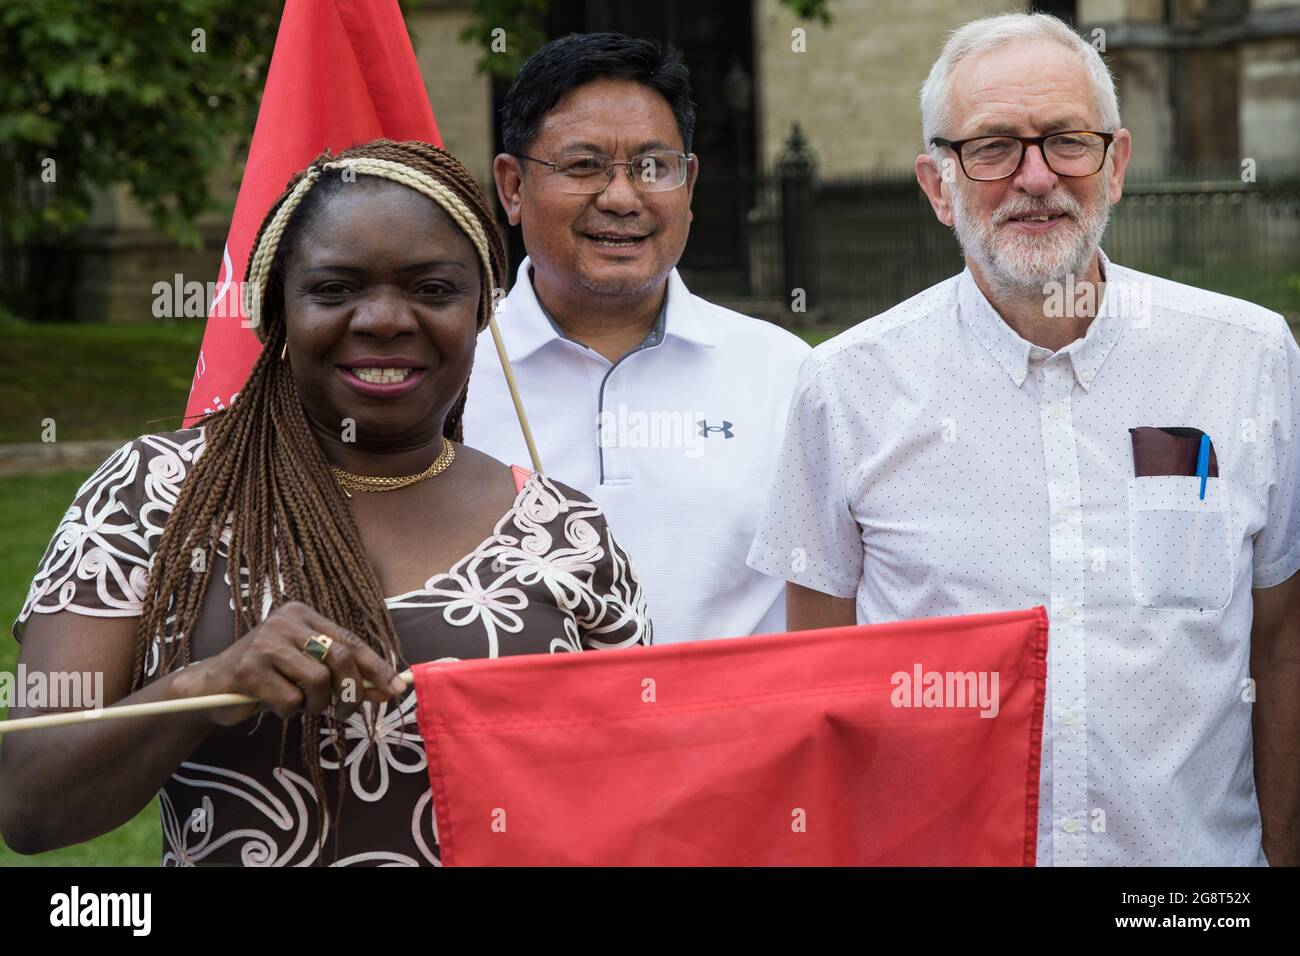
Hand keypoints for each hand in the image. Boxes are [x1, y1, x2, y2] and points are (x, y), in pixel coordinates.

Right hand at [184, 601, 406, 725]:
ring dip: (316, 705)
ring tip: (300, 705)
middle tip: (345, 710)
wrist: (210, 686)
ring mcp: (265, 642)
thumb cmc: (268, 678)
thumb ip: (344, 675)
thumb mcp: (308, 670)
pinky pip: (290, 700)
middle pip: (341, 657)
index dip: (377, 667)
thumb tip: (389, 689)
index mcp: (303, 615)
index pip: (351, 640)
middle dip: (351, 690)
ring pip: (318, 681)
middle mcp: (285, 621)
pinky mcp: (248, 669)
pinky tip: (271, 704)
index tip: (396, 689)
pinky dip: (288, 711)